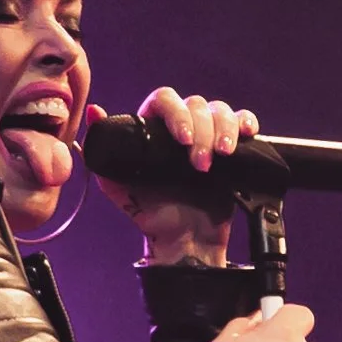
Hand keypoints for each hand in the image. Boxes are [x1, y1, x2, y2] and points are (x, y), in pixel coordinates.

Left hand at [89, 87, 260, 265]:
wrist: (185, 242)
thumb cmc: (151, 215)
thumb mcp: (120, 189)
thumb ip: (103, 156)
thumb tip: (95, 112)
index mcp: (153, 130)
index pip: (164, 100)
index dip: (176, 113)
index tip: (183, 140)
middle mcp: (181, 127)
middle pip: (196, 103)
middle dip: (202, 132)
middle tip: (200, 165)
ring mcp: (208, 135)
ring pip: (220, 110)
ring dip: (224, 130)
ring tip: (223, 158)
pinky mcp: (233, 147)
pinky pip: (243, 121)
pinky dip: (246, 122)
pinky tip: (246, 134)